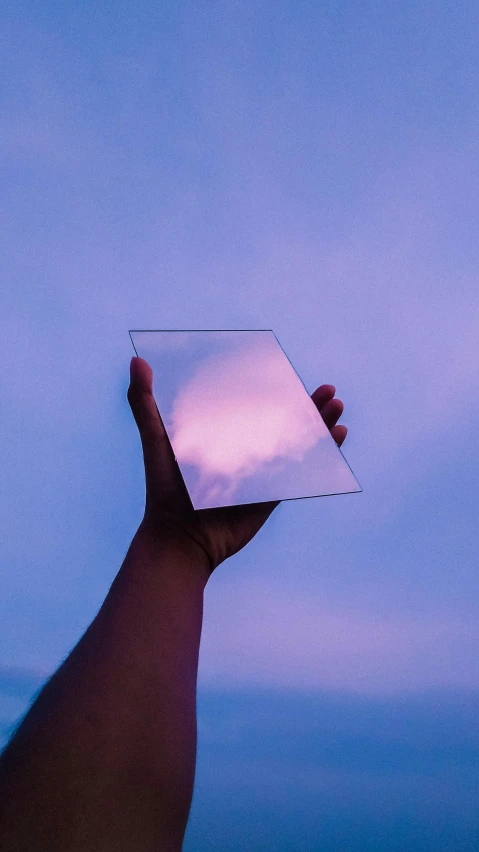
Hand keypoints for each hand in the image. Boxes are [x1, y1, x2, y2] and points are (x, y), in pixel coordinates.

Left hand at [127, 357, 347, 574]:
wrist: (180, 539)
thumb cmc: (164, 490)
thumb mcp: (154, 440)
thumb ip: (144, 403)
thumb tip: (136, 360)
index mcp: (221, 432)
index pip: (251, 404)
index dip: (274, 388)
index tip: (290, 372)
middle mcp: (243, 448)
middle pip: (282, 420)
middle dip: (307, 404)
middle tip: (326, 389)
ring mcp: (260, 471)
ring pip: (297, 442)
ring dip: (319, 424)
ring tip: (335, 406)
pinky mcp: (271, 493)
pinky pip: (302, 471)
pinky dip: (322, 454)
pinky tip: (337, 436)